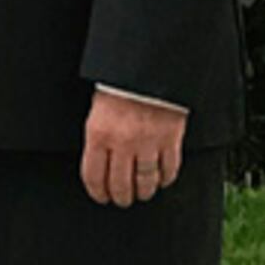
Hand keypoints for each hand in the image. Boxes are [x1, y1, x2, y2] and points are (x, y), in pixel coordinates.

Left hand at [81, 88, 186, 207]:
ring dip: (143, 192)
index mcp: (98, 135)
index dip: (98, 192)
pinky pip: (169, 169)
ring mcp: (148, 143)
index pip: (94, 177)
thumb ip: (98, 137)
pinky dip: (165, 178)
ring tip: (142, 194)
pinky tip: (162, 180)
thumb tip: (100, 162)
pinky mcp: (170, 139)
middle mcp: (122, 143)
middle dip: (121, 197)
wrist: (149, 65)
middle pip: (120, 185)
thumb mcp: (98, 109)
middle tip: (122, 199)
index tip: (101, 197)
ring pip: (145, 182)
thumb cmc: (120, 82)